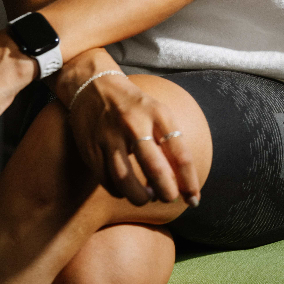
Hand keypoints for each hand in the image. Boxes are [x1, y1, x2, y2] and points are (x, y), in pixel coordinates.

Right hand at [65, 72, 200, 207]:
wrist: (91, 84)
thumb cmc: (134, 106)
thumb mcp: (156, 113)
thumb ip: (170, 145)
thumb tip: (184, 188)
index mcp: (157, 113)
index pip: (181, 155)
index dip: (189, 183)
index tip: (193, 200)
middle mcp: (133, 123)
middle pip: (156, 170)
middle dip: (167, 193)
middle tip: (169, 198)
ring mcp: (109, 136)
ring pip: (126, 181)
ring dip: (141, 197)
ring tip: (146, 196)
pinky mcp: (91, 147)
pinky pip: (107, 180)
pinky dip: (119, 191)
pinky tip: (125, 187)